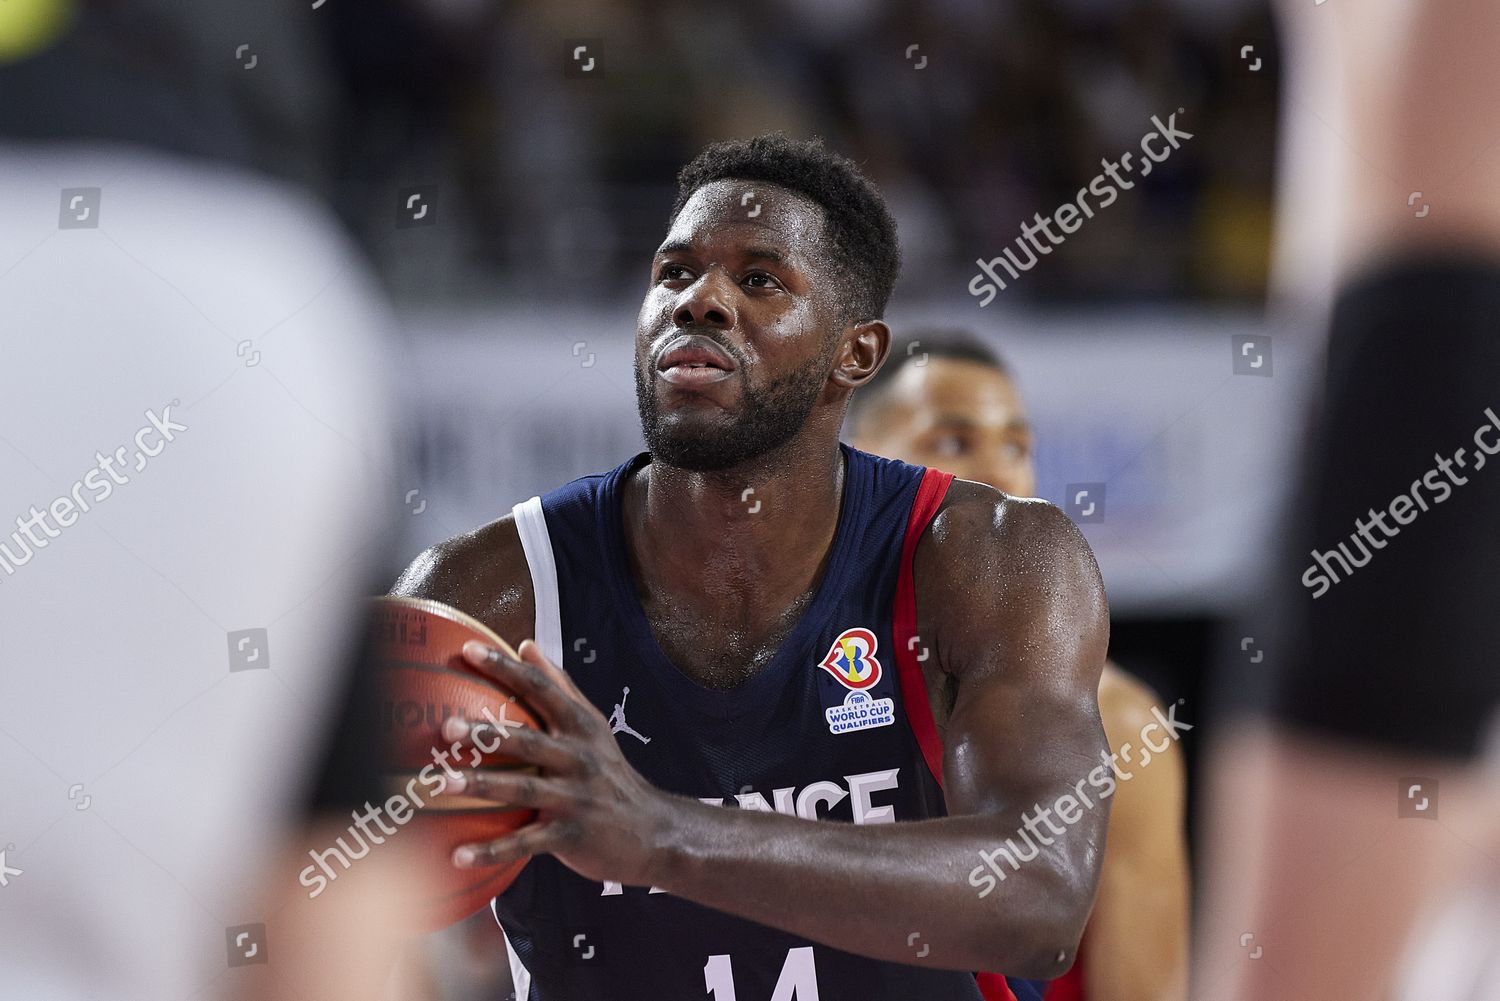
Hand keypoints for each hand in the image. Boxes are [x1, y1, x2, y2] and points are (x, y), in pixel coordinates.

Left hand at [442, 638, 673, 886]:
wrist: (652, 830)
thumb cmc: (610, 772)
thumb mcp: (592, 726)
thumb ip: (559, 686)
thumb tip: (525, 645)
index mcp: (579, 726)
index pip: (540, 689)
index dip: (505, 668)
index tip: (469, 649)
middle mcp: (578, 757)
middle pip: (528, 740)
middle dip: (488, 733)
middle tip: (447, 727)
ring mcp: (574, 797)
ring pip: (523, 790)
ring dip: (482, 786)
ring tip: (442, 783)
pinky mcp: (570, 836)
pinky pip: (525, 843)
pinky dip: (492, 851)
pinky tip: (457, 856)